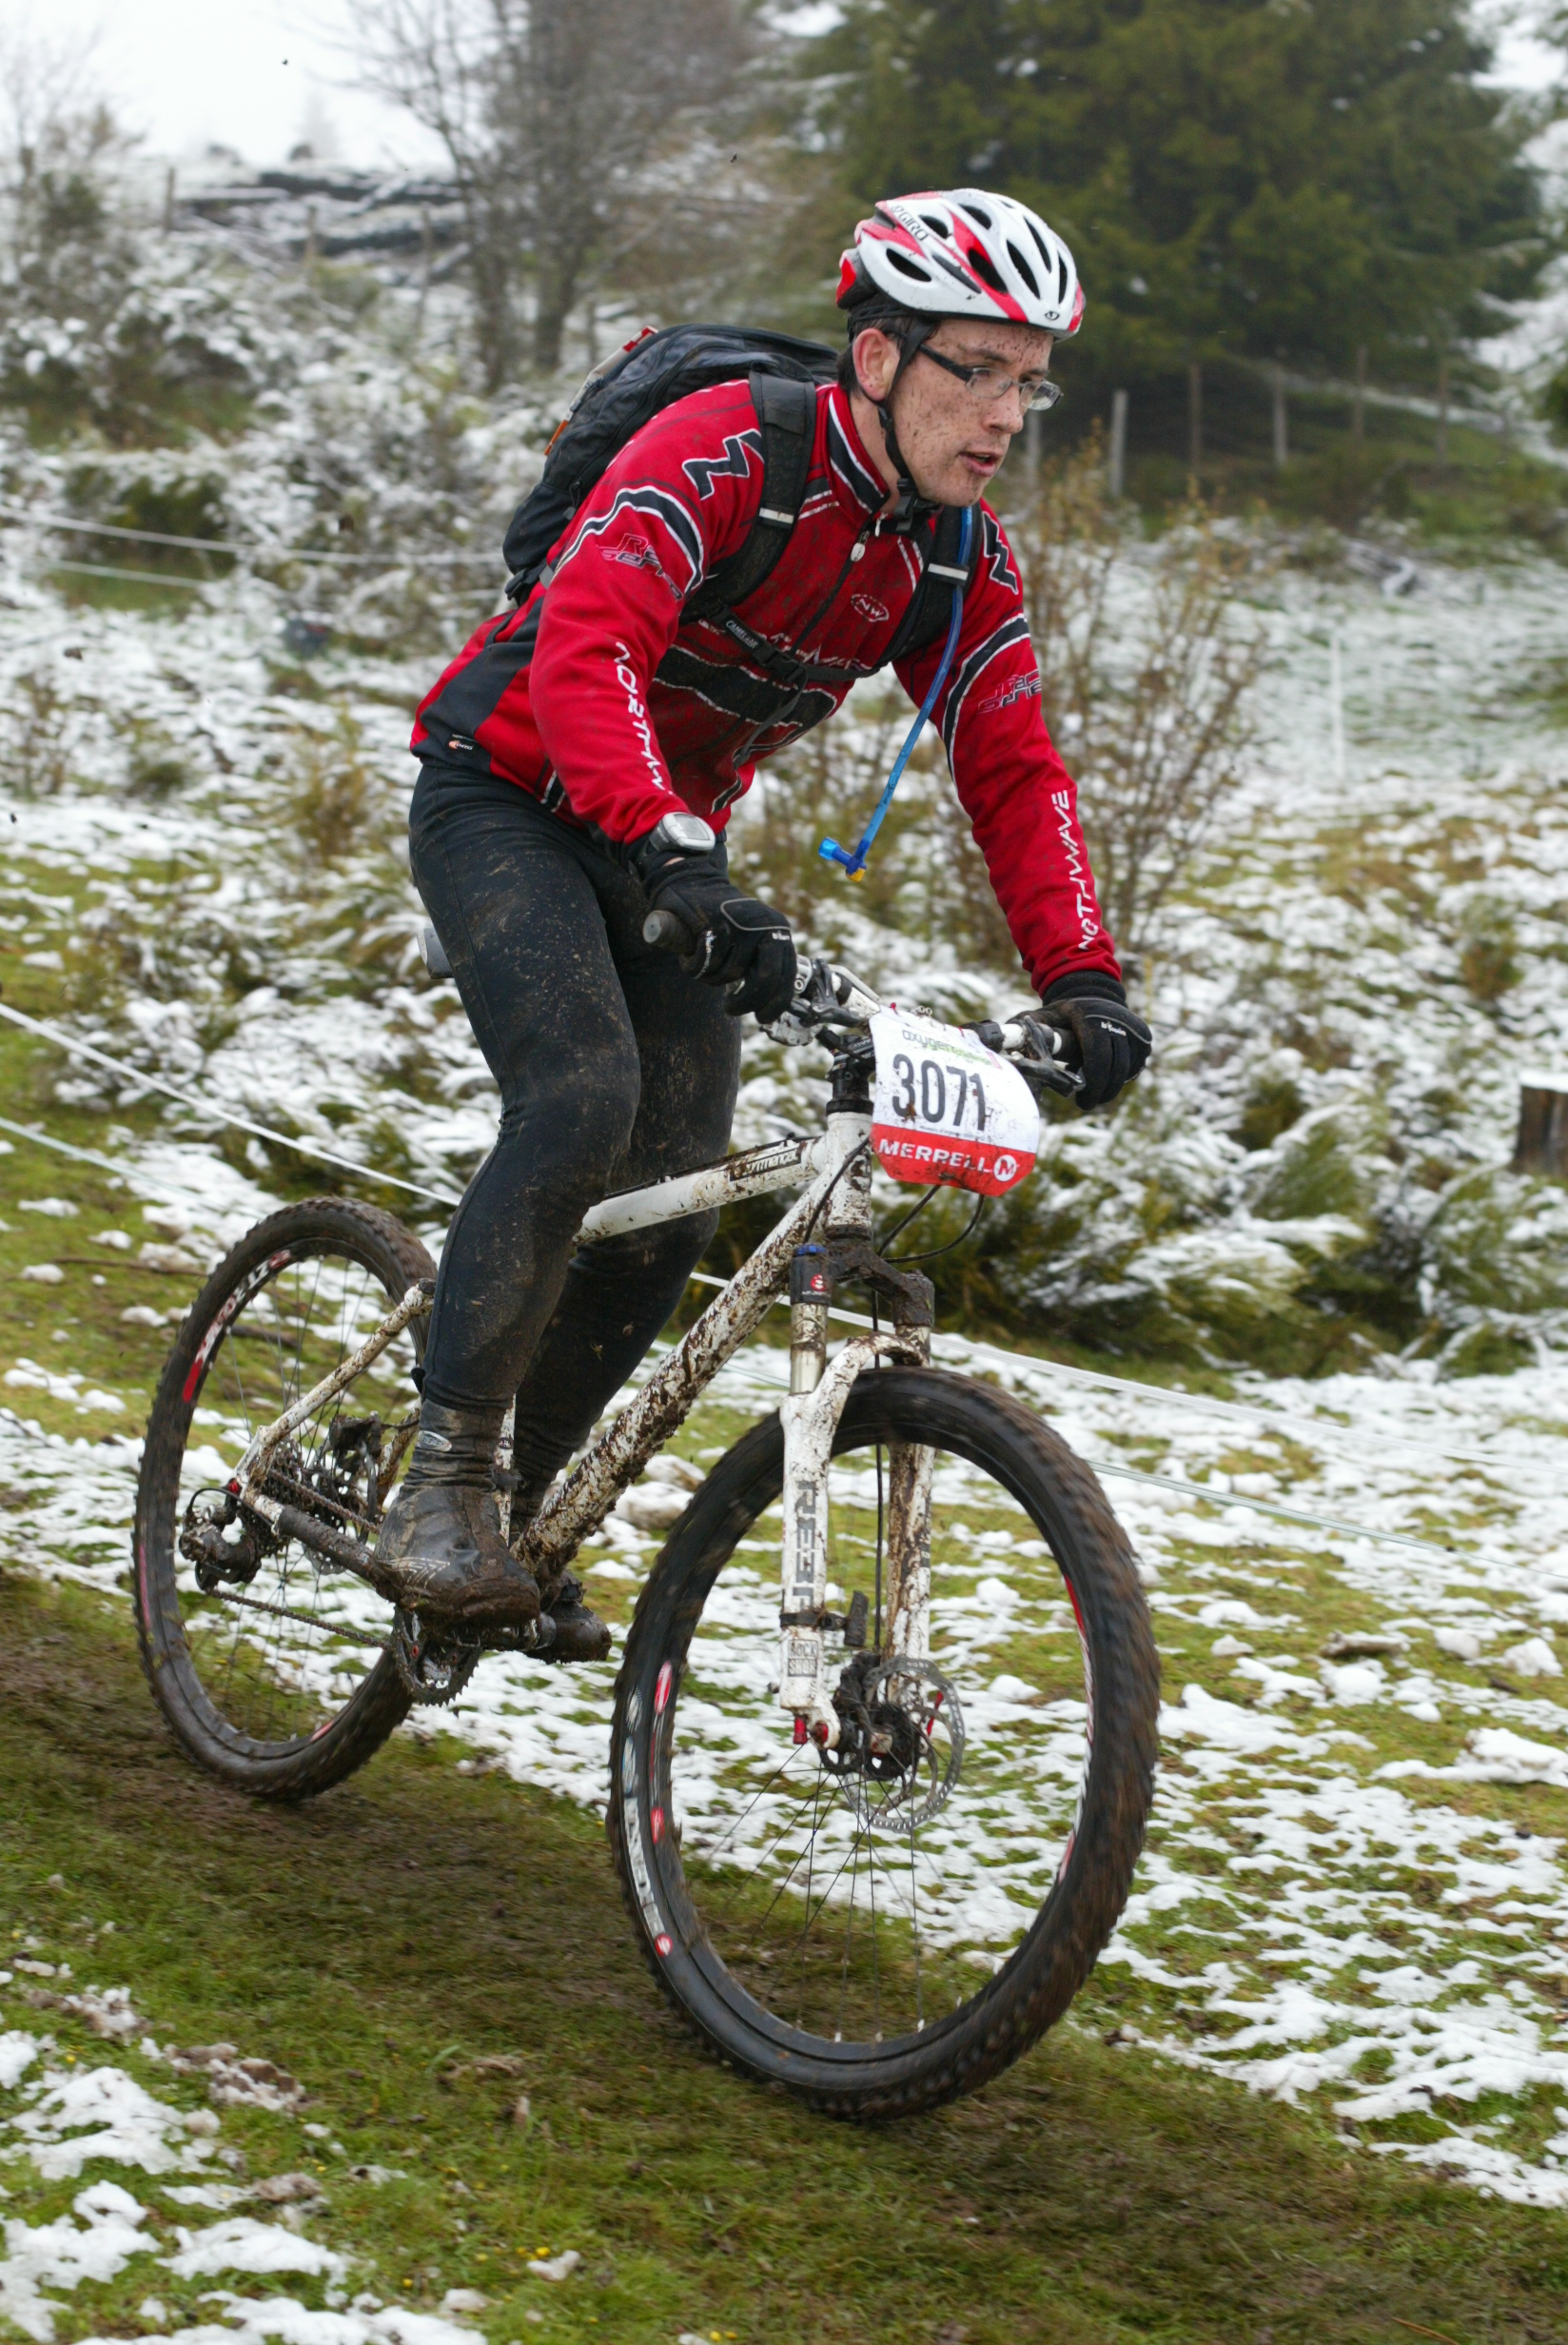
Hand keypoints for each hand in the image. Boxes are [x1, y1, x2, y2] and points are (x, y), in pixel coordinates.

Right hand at [632, 837, 796, 1023]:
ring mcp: (740, 924)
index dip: (776, 1003)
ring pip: (728, 974)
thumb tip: (772, 1003)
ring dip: (710, 977)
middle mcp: (765, 926)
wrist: (691, 879)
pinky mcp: (713, 923)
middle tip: (731, 1010)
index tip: (763, 1018)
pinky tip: (690, 953)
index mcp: (779, 931)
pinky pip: (704, 964)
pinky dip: (693, 966)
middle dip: (745, 1002)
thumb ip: (763, 962)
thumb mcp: (751, 938)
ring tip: (704, 961)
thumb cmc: (722, 919)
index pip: (786, 976)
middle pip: (764, 980)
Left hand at [1038, 982, 1150, 1111]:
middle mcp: (1116, 1022)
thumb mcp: (1045, 1014)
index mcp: (1090, 1017)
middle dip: (1101, 1091)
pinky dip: (1122, 1076)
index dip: (1092, 1082)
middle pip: (1114, 1067)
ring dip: (1112, 1086)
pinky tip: (1107, 1077)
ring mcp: (1133, 1030)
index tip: (1081, 1100)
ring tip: (1096, 1094)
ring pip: (1126, 1069)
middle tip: (1087, 1103)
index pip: (1096, 1056)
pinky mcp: (1143, 1038)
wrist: (1095, 993)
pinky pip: (1135, 1065)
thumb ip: (1028, 1027)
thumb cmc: (1065, 1012)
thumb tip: (1002, 1040)